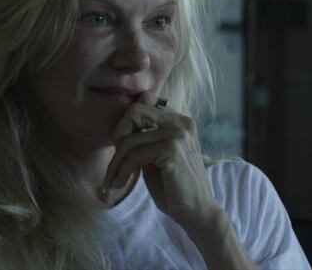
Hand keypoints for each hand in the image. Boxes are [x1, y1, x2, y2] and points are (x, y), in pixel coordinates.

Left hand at [101, 92, 220, 228]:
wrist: (197, 211)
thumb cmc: (175, 186)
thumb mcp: (157, 156)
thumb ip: (145, 139)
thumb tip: (120, 128)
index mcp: (181, 121)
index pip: (145, 100)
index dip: (127, 121)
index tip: (123, 147)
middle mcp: (182, 122)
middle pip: (135, 111)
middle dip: (118, 136)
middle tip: (116, 162)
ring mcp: (178, 135)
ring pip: (130, 139)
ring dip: (116, 164)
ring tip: (113, 181)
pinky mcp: (172, 151)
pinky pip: (134, 156)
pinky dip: (122, 171)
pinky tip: (120, 184)